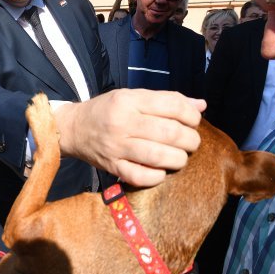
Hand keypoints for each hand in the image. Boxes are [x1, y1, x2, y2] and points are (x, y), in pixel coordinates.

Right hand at [53, 89, 204, 187]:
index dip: (191, 115)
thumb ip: (166, 100)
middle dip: (190, 140)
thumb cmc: (108, 110)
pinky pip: (141, 177)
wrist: (74, 128)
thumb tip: (201, 106)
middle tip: (192, 142)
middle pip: (169, 133)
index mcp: (129, 100)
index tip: (194, 121)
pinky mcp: (111, 166)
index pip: (172, 106)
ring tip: (180, 157)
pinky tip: (161, 171)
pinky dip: (157, 176)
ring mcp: (116, 146)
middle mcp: (122, 122)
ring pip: (159, 156)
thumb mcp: (133, 96)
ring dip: (179, 159)